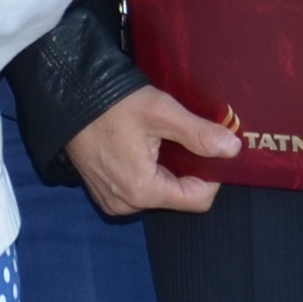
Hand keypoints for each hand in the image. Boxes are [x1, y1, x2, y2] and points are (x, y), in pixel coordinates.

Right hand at [65, 86, 239, 217]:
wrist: (69, 97)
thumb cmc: (112, 104)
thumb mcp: (161, 113)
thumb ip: (199, 134)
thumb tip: (233, 150)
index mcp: (143, 190)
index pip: (198, 200)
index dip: (211, 175)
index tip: (207, 147)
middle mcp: (126, 204)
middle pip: (178, 196)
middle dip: (186, 170)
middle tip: (178, 137)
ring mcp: (112, 200)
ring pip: (159, 192)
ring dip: (166, 170)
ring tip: (156, 140)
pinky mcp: (103, 192)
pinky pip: (138, 189)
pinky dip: (146, 171)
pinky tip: (139, 146)